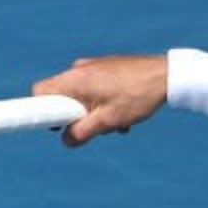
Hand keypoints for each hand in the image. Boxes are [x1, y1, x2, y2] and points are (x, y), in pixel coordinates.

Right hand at [31, 54, 167, 145]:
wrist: (167, 76)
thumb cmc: (137, 97)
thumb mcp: (107, 121)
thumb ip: (82, 133)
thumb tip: (66, 141)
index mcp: (75, 80)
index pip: (40, 92)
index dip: (41, 110)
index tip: (55, 124)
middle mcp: (80, 69)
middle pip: (62, 96)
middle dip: (75, 116)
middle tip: (95, 126)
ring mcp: (94, 66)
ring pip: (81, 95)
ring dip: (94, 112)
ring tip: (118, 122)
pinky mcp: (107, 67)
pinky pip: (95, 88)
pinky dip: (104, 103)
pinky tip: (125, 114)